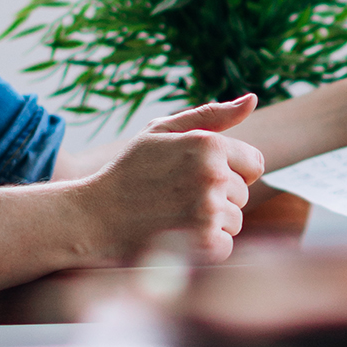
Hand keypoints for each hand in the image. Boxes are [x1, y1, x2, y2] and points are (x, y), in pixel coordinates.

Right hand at [82, 96, 264, 262]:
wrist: (93, 217)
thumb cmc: (130, 170)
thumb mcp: (163, 130)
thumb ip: (212, 115)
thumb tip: (253, 100)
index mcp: (208, 145)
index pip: (254, 164)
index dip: (229, 170)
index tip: (197, 175)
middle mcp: (213, 176)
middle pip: (243, 193)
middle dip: (218, 196)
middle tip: (176, 197)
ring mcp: (209, 211)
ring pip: (235, 220)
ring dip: (211, 222)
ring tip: (174, 215)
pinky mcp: (204, 243)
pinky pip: (225, 245)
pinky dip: (206, 246)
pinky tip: (177, 235)